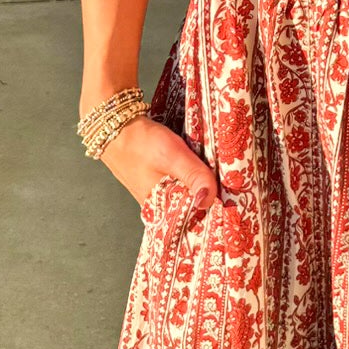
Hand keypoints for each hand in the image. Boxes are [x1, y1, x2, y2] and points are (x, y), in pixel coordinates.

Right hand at [95, 112, 221, 214]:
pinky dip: (191, 178)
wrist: (115, 126)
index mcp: (160, 210)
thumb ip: (194, 176)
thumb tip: (210, 199)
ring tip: (221, 178)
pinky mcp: (158, 182)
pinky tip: (201, 170)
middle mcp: (158, 207)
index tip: (233, 206)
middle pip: (192, 209)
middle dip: (210, 199)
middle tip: (231, 188)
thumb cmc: (141, 143)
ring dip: (201, 186)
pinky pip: (180, 185)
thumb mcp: (173, 156)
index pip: (193, 222)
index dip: (214, 214)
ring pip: (187, 195)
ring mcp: (158, 194)